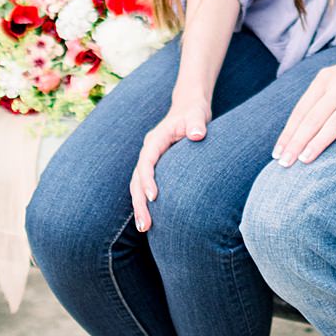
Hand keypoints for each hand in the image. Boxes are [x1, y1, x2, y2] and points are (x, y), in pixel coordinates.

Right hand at [130, 91, 210, 229]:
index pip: (146, 161)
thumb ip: (196, 124)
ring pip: (138, 185)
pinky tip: (152, 218)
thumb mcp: (197, 114)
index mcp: (155, 139)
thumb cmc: (193, 111)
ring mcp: (150, 159)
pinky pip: (145, 186)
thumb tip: (197, 135)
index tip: (154, 197)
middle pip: (137, 179)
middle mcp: (149, 151)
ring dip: (140, 206)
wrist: (189, 107)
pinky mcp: (156, 166)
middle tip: (145, 225)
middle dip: (139, 202)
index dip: (148, 179)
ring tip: (145, 228)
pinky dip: (145, 201)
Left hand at [271, 42, 335, 166]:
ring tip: (305, 159)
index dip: (288, 133)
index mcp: (324, 80)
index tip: (277, 154)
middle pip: (314, 118)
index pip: (301, 111)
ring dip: (319, 141)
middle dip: (297, 141)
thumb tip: (296, 132)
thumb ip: (318, 100)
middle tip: (285, 162)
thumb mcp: (333, 79)